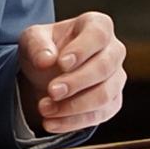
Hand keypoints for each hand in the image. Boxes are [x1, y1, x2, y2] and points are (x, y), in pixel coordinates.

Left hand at [18, 11, 126, 133]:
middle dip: (77, 82)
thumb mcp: (32, 40)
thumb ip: (37, 45)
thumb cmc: (45, 49)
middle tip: (52, 91)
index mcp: (98, 25)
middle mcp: (114, 50)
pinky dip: (73, 122)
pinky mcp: (113, 102)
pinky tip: (51, 122)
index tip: (61, 63)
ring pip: (105, 95)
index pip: (98, 35)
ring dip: (74, 106)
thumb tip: (46, 60)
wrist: (47, 74)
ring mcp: (117, 77)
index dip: (82, 50)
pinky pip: (99, 115)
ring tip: (44, 109)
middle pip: (104, 67)